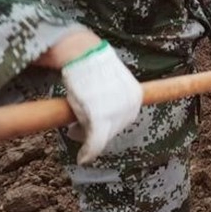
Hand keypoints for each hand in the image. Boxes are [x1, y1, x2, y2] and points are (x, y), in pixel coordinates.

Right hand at [61, 41, 142, 163]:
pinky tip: (82, 158)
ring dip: (88, 137)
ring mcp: (117, 113)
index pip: (122, 118)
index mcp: (136, 96)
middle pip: (114, 128)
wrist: (83, 54)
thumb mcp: (110, 84)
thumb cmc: (92, 66)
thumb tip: (101, 115)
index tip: (93, 125)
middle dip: (97, 131)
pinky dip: (89, 151)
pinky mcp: (100, 119)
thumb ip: (111, 99)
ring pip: (103, 136)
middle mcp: (131, 106)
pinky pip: (96, 142)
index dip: (108, 124)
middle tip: (77, 130)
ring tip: (74, 131)